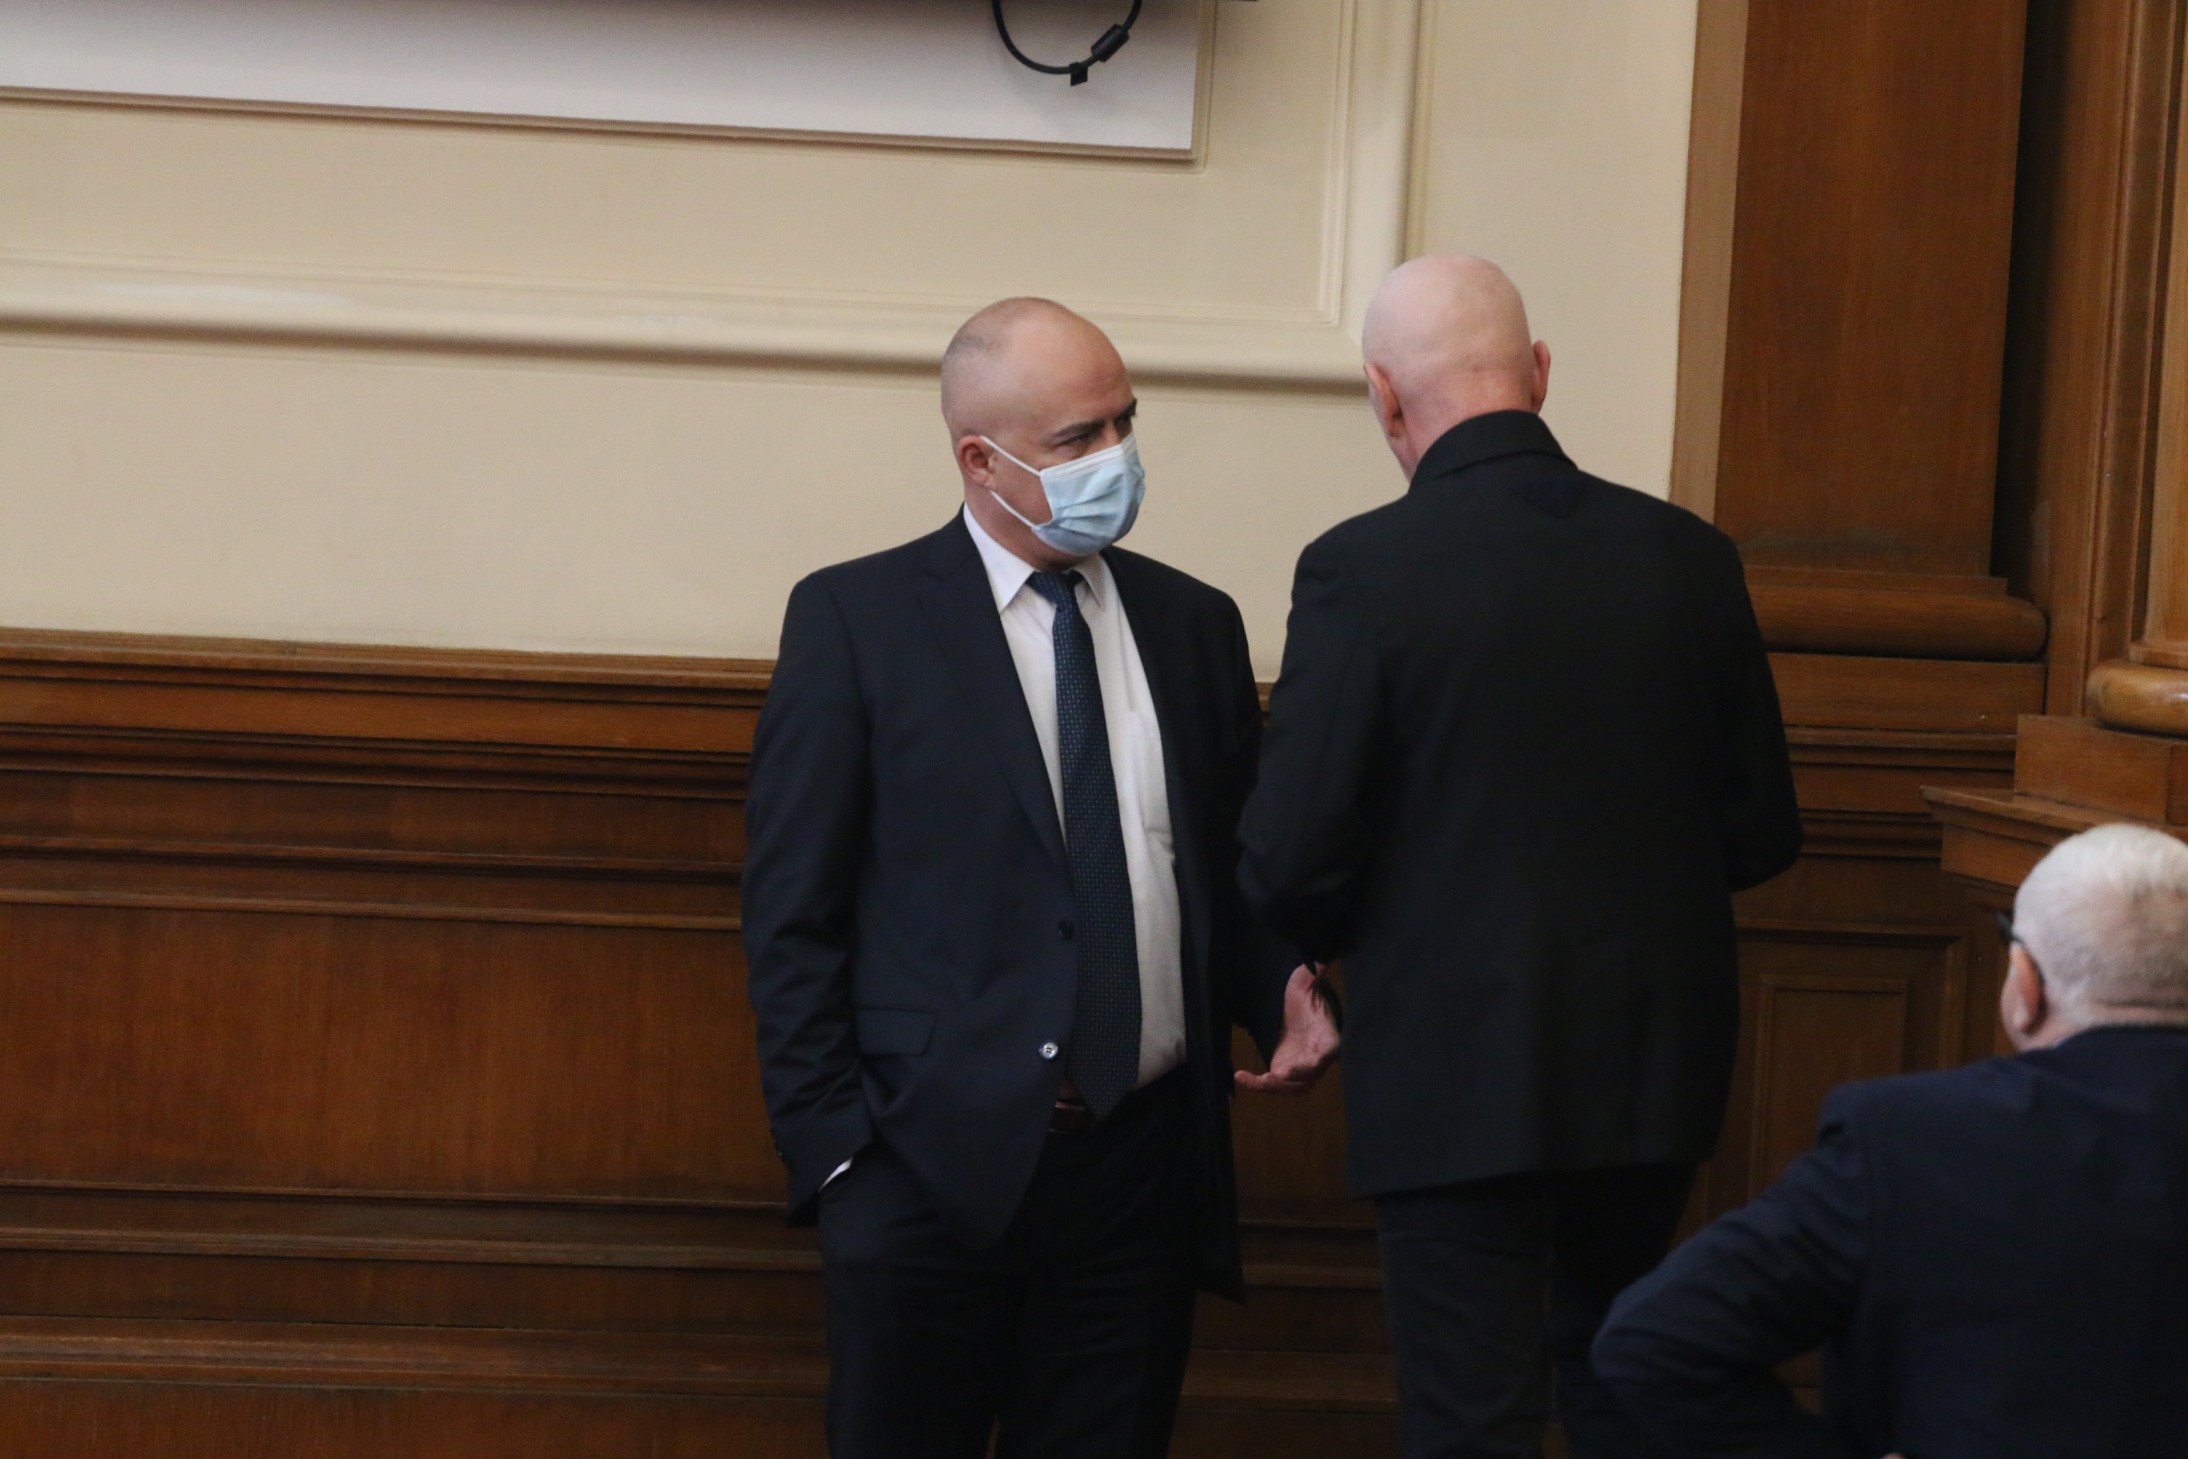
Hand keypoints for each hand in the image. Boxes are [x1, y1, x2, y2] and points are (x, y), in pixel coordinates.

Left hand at [1236, 964, 1341, 1094]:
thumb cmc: (1303, 996)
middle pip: (1310, 1076)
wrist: (1294, 1010)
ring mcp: (1301, 1067)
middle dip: (1292, 1079)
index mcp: (1328, 1035)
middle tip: (1272, 1077)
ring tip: (1249, 1079)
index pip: (1330, 1049)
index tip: (1307, 1063)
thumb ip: (1314, 970)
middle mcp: (1317, 1057)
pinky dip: (1258, 1085)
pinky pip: (1274, 1085)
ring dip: (1273, 1087)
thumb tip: (1323, 954)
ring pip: (1292, 1087)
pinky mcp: (1284, 1071)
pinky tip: (1240, 1076)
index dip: (1318, 1059)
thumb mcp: (1305, 982)